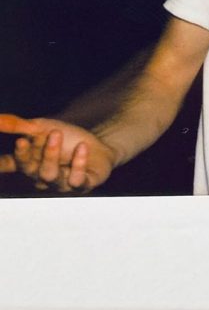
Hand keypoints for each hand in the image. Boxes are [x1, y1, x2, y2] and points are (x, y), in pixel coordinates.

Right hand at [0, 114, 116, 193]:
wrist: (99, 146)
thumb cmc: (66, 138)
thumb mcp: (42, 127)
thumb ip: (18, 125)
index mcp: (30, 163)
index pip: (11, 164)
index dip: (2, 163)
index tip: (3, 154)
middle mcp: (42, 177)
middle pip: (29, 169)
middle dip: (24, 156)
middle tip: (23, 139)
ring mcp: (62, 183)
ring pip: (50, 175)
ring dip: (51, 154)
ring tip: (56, 133)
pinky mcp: (83, 184)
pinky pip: (77, 179)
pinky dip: (79, 163)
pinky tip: (82, 147)